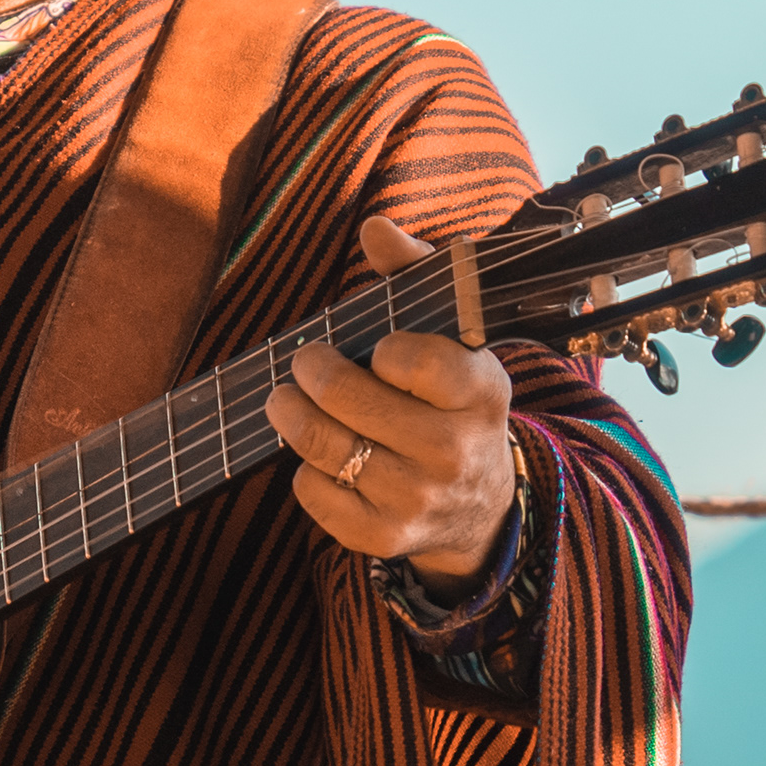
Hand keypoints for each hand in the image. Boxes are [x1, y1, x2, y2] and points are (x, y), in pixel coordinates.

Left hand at [266, 215, 516, 588]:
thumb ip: (416, 277)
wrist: (479, 507)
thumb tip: (374, 228)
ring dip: (291, 416)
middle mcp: (454, 451)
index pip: (414, 359)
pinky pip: (315, 494)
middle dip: (311, 372)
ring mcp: (418, 500)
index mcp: (480, 392)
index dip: (384, 350)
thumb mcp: (454, 340)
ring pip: (324, 447)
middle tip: (302, 362)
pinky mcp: (384, 538)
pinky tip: (321, 456)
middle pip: (349, 402)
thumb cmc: (452, 402)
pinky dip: (306, 470)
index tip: (377, 350)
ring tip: (284, 399)